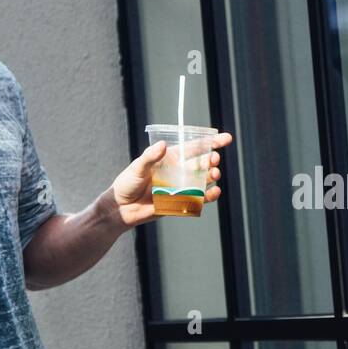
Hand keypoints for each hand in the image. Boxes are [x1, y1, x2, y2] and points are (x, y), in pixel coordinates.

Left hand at [110, 131, 233, 227]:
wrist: (122, 208)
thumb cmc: (127, 183)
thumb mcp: (137, 167)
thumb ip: (150, 157)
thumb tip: (162, 145)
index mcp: (170, 158)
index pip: (194, 148)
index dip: (210, 142)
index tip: (225, 139)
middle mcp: (179, 171)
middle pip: (201, 163)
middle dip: (211, 160)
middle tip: (214, 159)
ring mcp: (181, 187)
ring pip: (203, 181)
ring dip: (211, 177)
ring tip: (214, 174)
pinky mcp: (181, 202)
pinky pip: (199, 199)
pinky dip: (208, 196)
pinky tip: (214, 192)